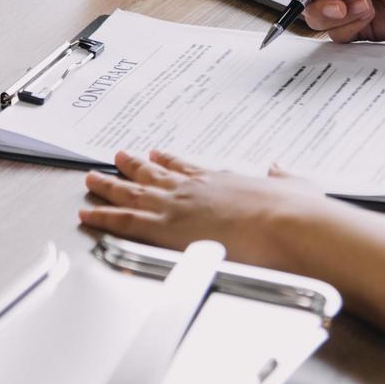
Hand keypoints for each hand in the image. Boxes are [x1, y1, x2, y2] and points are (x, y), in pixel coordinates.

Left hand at [79, 149, 324, 267]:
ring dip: (110, 186)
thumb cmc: (296, 213)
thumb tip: (279, 169)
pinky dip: (103, 217)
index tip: (157, 155)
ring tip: (92, 180)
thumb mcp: (296, 186)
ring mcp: (177, 206)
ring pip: (132, 193)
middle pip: (155, 174)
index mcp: (224, 179)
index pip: (188, 169)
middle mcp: (195, 188)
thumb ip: (284, 178)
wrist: (288, 225)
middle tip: (118, 157)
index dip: (170, 162)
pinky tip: (88, 214)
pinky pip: (123, 222)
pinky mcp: (166, 228)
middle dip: (134, 166)